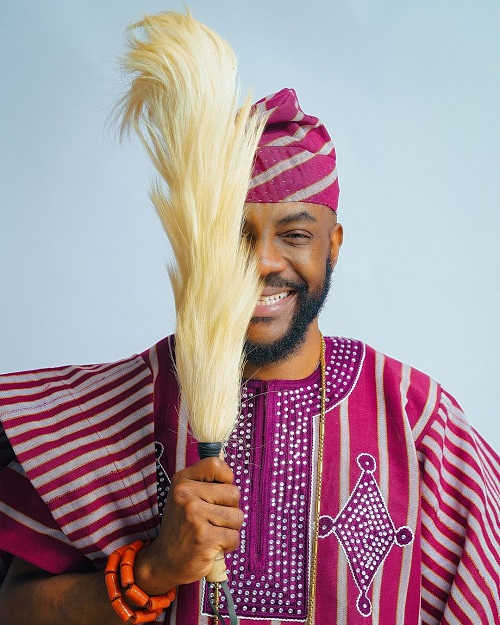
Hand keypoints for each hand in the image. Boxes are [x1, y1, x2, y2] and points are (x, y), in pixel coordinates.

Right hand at [134, 457, 242, 592]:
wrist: (164, 562)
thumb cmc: (182, 527)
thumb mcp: (186, 498)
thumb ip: (206, 484)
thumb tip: (232, 479)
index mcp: (182, 481)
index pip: (216, 464)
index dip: (226, 478)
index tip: (219, 493)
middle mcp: (186, 494)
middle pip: (234, 493)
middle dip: (230, 509)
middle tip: (213, 520)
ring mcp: (195, 516)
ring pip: (237, 516)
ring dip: (230, 529)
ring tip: (213, 533)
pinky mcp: (204, 538)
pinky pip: (234, 537)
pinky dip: (228, 545)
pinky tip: (213, 546)